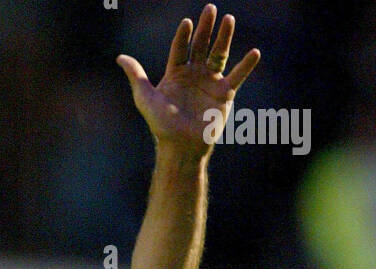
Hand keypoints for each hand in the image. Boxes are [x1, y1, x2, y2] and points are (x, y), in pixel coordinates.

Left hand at [117, 5, 259, 157]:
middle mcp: (194, 74)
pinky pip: (237, 76)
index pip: (180, 48)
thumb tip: (120, 57)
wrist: (182, 147)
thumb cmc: (162, 126)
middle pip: (201, 45)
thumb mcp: (145, 98)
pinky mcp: (224, 94)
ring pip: (219, 54)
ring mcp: (210, 82)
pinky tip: (255, 53)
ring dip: (224, 37)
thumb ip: (136, 76)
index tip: (187, 23)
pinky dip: (247, 65)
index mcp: (176, 74)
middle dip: (206, 28)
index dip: (183, 36)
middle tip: (210, 9)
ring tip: (229, 19)